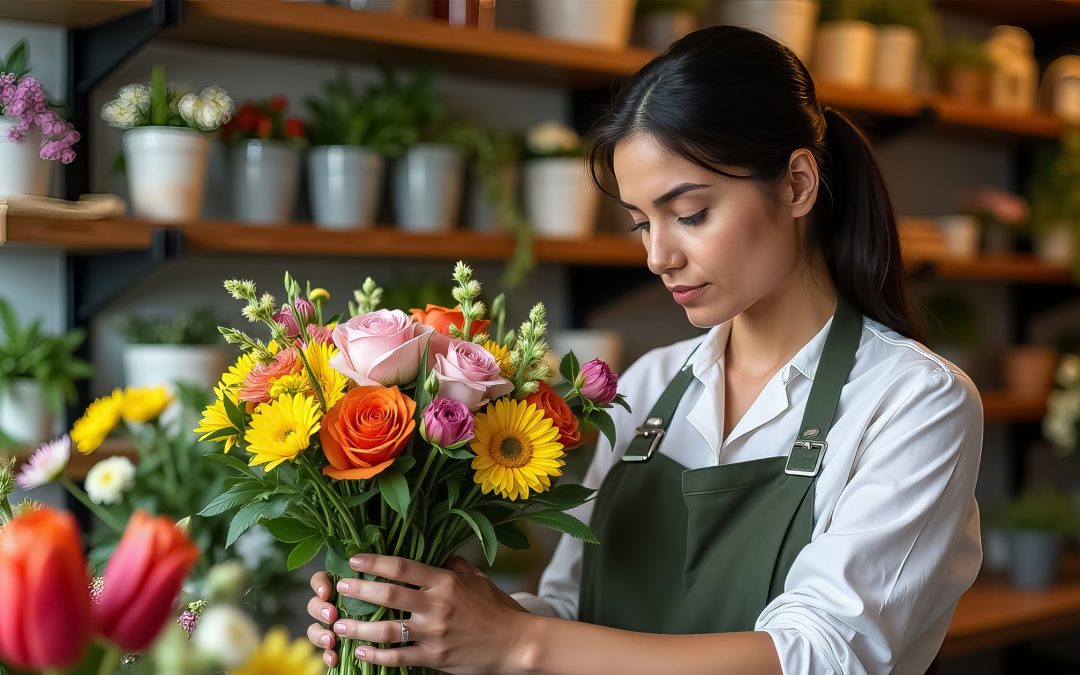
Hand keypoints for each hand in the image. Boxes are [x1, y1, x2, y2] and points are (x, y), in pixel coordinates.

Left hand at [306, 554, 533, 673]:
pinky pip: (398, 658)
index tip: (354, 560)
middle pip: (388, 596)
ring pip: (387, 630)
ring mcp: (435, 634)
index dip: (375, 562)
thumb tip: (440, 554)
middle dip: (359, 591)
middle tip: (339, 588)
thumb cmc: (497, 609)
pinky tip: (360, 652)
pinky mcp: (435, 658)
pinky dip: (376, 656)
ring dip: (359, 628)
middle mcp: (437, 606)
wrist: (516, 643)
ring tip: (339, 626)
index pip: (403, 567)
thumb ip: (455, 566)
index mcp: (446, 582)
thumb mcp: (478, 580)